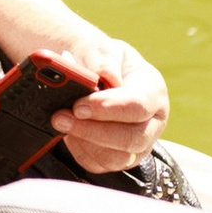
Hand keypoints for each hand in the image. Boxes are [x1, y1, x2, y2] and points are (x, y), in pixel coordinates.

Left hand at [50, 32, 170, 176]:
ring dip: (83, 141)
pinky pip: (100, 164)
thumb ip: (103, 59)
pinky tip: (68, 132)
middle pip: (131, 138)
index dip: (109, 108)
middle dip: (92, 130)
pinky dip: (80, 150)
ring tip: (58, 120)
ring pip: (116, 157)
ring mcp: (138, 144)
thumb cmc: (104, 60)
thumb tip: (106, 75)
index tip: (79, 105)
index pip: (138, 105)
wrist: (96, 73)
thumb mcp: (104, 49)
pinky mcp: (119, 158)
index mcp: (153, 91)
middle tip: (60, 117)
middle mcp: (152, 122)